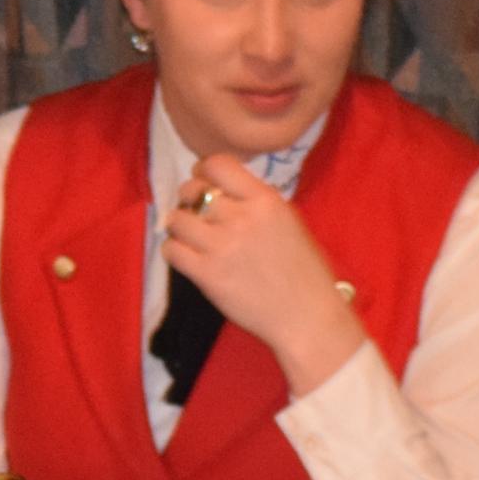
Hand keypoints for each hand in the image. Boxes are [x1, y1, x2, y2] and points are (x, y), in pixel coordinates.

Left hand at [158, 159, 361, 392]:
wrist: (307, 315)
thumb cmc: (305, 271)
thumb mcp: (289, 222)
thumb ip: (258, 204)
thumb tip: (227, 192)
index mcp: (265, 200)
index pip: (218, 164)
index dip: (203, 170)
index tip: (204, 181)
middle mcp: (241, 218)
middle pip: (193, 190)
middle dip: (188, 198)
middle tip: (194, 211)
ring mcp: (221, 246)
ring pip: (177, 220)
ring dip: (178, 225)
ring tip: (187, 235)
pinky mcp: (207, 275)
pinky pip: (171, 251)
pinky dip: (173, 250)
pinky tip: (185, 256)